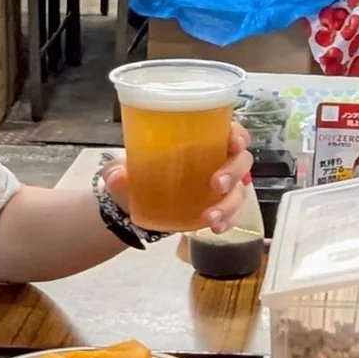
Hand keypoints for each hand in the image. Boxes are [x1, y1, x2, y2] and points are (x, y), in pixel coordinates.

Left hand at [105, 123, 254, 232]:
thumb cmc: (137, 174)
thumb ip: (116, 170)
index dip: (239, 134)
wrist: (132, 205)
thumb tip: (118, 176)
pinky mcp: (217, 207)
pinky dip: (227, 221)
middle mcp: (216, 159)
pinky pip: (232, 214)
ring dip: (229, 204)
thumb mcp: (121, 169)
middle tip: (216, 184)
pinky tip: (215, 228)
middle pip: (242, 161)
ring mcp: (220, 186)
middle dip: (234, 172)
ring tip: (210, 218)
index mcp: (200, 139)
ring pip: (240, 190)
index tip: (234, 143)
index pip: (229, 130)